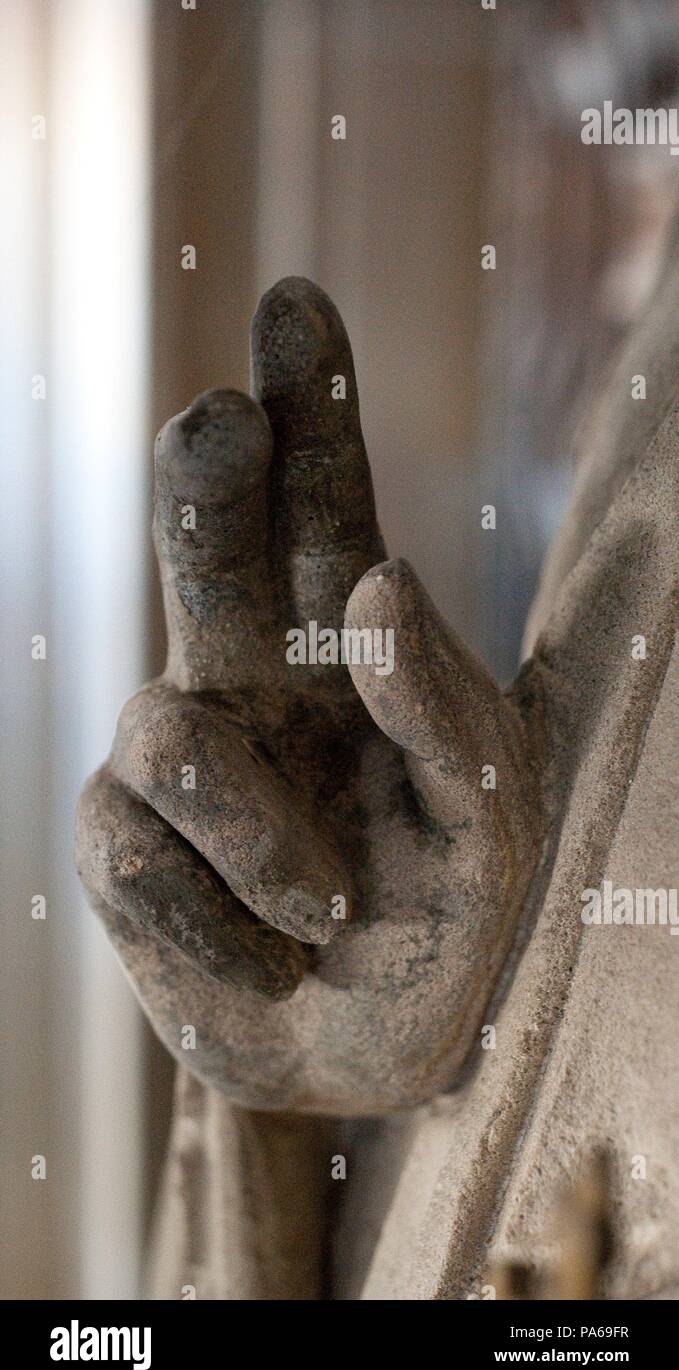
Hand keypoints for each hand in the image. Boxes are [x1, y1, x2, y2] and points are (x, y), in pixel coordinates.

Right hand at [76, 278, 542, 1115]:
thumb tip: (378, 578)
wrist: (372, 1047)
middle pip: (204, 544)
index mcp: (348, 648)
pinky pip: (136, 855)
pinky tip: (264, 954)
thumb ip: (446, 703)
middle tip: (217, 420)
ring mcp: (176, 755)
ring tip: (330, 909)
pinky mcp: (121, 843)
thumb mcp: (492, 812)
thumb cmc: (445, 910)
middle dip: (205, 475)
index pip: (325, 506)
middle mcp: (251, 676)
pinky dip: (218, 921)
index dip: (310, 407)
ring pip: (169, 736)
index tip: (298, 304)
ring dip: (263, 839)